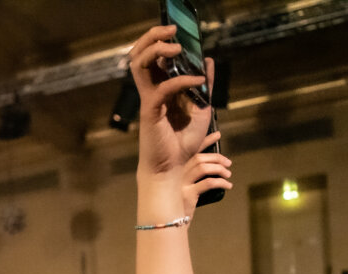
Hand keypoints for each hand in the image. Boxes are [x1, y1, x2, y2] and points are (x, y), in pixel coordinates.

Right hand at [129, 25, 214, 178]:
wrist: (173, 169)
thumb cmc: (182, 143)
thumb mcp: (202, 108)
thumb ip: (204, 85)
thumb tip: (208, 60)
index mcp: (161, 88)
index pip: (154, 57)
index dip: (162, 40)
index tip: (181, 34)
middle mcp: (151, 91)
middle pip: (139, 54)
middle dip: (153, 37)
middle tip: (172, 31)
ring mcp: (149, 100)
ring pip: (139, 64)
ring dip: (156, 50)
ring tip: (176, 47)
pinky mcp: (150, 111)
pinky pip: (162, 88)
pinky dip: (182, 80)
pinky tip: (198, 80)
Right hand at [181, 130, 232, 217]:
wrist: (170, 225)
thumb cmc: (179, 206)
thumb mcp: (182, 188)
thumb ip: (190, 177)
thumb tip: (214, 168)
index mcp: (174, 170)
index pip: (191, 150)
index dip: (205, 140)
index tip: (218, 135)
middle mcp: (174, 174)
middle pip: (199, 158)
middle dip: (217, 157)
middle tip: (228, 163)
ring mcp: (180, 184)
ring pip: (203, 167)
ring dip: (219, 169)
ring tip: (228, 174)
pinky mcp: (187, 194)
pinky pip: (208, 183)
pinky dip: (221, 182)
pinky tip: (228, 185)